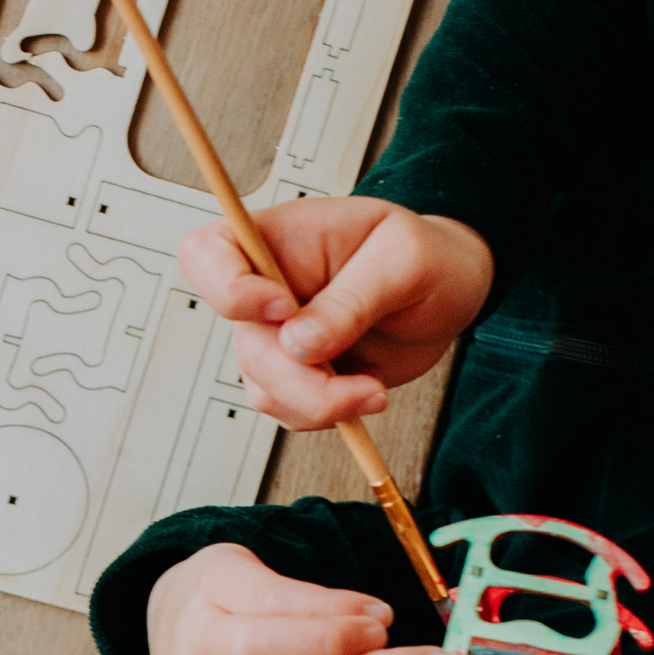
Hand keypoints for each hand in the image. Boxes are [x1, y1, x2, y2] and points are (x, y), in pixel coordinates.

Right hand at [178, 197, 492, 430]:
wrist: (447, 294)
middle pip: (246, 346)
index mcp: (279, 240)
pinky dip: (326, 414)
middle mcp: (266, 289)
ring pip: (264, 388)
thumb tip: (298, 345)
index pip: (206, 254)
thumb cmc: (426, 257)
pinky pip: (287, 409)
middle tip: (359, 384)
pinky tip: (363, 393)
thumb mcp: (404, 262)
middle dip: (302, 380)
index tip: (285, 307)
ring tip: (372, 390)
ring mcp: (275, 336)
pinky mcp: (294, 373)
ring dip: (319, 403)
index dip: (229, 290)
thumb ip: (351, 300)